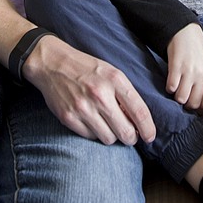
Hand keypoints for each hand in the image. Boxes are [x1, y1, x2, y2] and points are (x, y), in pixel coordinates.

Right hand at [23, 35, 155, 145]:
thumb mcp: (111, 72)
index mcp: (115, 80)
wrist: (53, 64)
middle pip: (125, 132)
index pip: (139, 112)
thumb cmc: (87, 68)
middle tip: (129, 134)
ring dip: (112, 136)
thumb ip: (125, 94)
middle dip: (131, 137)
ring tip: (109, 125)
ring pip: (109, 139)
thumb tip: (138, 122)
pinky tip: (92, 121)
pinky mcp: (69, 118)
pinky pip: (90, 137)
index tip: (149, 136)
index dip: (148, 129)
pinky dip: (94, 133)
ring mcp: (83, 108)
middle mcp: (100, 95)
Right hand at [166, 23, 202, 110]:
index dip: (197, 108)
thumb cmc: (194, 51)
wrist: (185, 31)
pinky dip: (169, 87)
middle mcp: (200, 76)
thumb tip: (197, 102)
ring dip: (176, 96)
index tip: (191, 103)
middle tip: (181, 98)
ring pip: (182, 98)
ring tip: (175, 90)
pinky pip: (171, 87)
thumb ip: (202, 83)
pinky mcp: (176, 67)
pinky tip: (170, 81)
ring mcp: (188, 72)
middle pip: (194, 104)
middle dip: (186, 104)